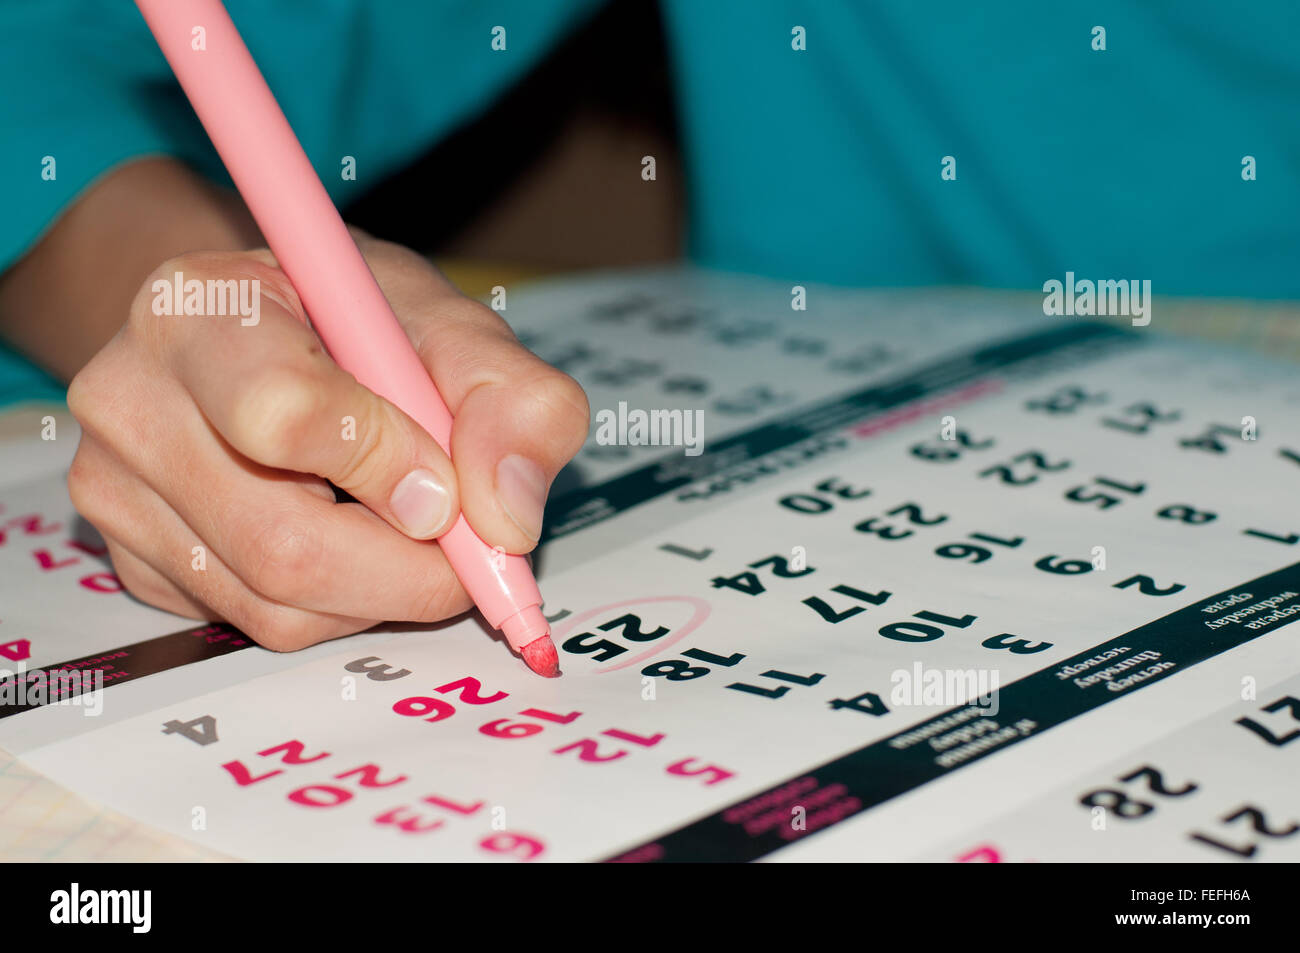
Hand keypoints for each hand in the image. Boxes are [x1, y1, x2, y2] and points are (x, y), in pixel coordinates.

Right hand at [66, 236, 588, 649]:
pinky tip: (350, 538)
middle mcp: (131, 400)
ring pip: (278, 607)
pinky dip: (338, 604)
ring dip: (381, 591)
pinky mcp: (136, 561)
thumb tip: (508, 519)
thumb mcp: (454, 327)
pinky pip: (259, 624)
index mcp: (199, 310)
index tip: (446, 483)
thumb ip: (513, 401)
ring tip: (405, 526)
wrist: (271, 334)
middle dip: (409, 568)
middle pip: (281, 544)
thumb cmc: (355, 323)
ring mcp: (117, 491)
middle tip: (467, 548)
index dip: (387, 464)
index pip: (282, 413)